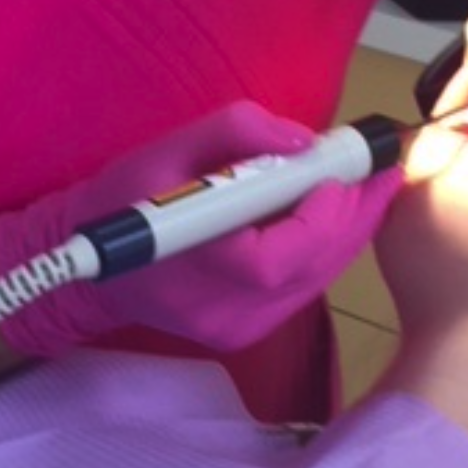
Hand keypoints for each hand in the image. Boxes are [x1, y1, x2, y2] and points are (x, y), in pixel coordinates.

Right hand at [0, 101, 401, 356]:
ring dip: (347, 233)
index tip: (342, 170)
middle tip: (384, 169)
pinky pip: (302, 290)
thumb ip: (237, 132)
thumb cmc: (119, 201)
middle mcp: (224, 313)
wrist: (83, 266)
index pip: (277, 256)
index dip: (321, 215)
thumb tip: (305, 142)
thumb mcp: (166, 148)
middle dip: (354, 215)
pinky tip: (335, 217)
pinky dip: (323, 251)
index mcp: (196, 268)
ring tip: (371, 187)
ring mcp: (238, 331)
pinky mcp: (246, 335)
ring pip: (315, 281)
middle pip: (313, 269)